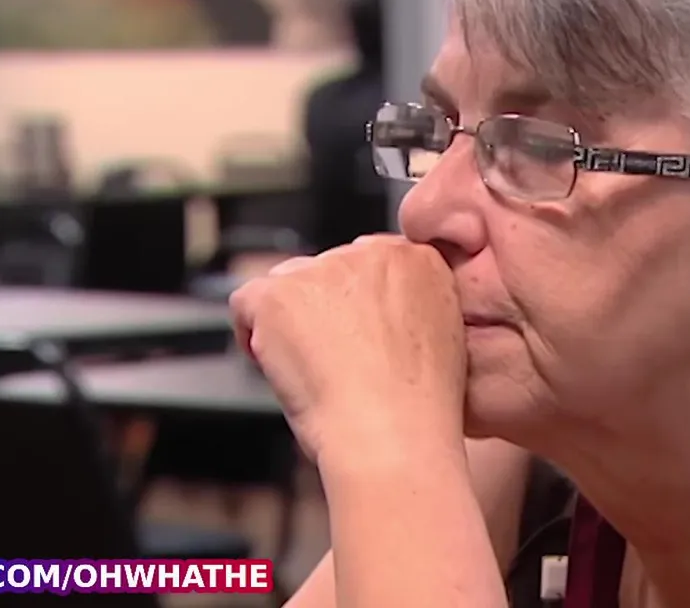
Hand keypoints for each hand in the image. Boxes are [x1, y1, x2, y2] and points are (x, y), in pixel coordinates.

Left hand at [229, 235, 467, 465]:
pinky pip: (246, 302)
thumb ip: (410, 312)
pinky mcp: (278, 294)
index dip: (357, 303)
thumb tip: (374, 319)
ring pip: (287, 284)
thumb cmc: (418, 409)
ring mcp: (323, 270)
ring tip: (310, 370)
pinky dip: (251, 336)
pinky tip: (275, 368)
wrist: (392, 435)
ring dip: (290, 321)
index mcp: (419, 261)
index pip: (369, 262)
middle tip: (336, 362)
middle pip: (327, 269)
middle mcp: (372, 254)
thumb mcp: (443, 342)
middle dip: (324, 310)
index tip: (357, 336)